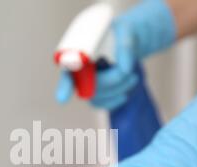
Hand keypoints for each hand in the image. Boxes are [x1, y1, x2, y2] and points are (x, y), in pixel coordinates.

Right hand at [55, 0, 176, 109]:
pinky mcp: (95, 93)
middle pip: (87, 87)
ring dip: (118, 89)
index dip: (64, 85)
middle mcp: (76, 70)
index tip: (63, 98)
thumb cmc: (121, 32)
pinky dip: (114, 101)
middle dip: (110, 81)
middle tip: (129, 72)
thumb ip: (125, 47)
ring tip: (133, 76)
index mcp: (76, 52)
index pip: (66, 70)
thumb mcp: (126, 31)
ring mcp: (85, 84)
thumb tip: (125, 69)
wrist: (126, 40)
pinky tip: (124, 95)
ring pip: (97, 97)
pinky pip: (101, 104)